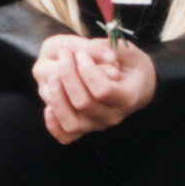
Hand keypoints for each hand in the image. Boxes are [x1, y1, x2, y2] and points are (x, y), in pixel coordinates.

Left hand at [33, 33, 156, 144]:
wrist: (135, 80)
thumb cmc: (129, 62)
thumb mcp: (125, 48)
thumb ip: (107, 49)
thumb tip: (103, 59)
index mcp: (129, 97)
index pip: (103, 90)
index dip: (87, 71)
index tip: (80, 54)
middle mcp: (113, 115)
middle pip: (83, 104)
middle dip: (69, 76)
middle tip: (65, 55)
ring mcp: (97, 124)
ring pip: (72, 123)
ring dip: (58, 99)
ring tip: (54, 76)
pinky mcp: (83, 126)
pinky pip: (66, 136)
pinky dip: (54, 125)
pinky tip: (49, 107)